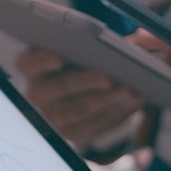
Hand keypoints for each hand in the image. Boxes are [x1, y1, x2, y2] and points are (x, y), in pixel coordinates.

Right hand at [17, 48, 145, 147]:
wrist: (91, 89)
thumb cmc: (89, 60)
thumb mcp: (96, 45)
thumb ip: (113, 38)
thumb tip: (142, 37)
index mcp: (34, 65)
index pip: (28, 62)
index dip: (40, 61)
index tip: (59, 58)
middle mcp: (37, 93)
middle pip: (53, 90)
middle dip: (82, 83)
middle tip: (107, 79)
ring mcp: (52, 116)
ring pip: (74, 113)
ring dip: (103, 102)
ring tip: (128, 91)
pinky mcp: (72, 133)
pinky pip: (91, 127)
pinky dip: (114, 113)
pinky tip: (132, 101)